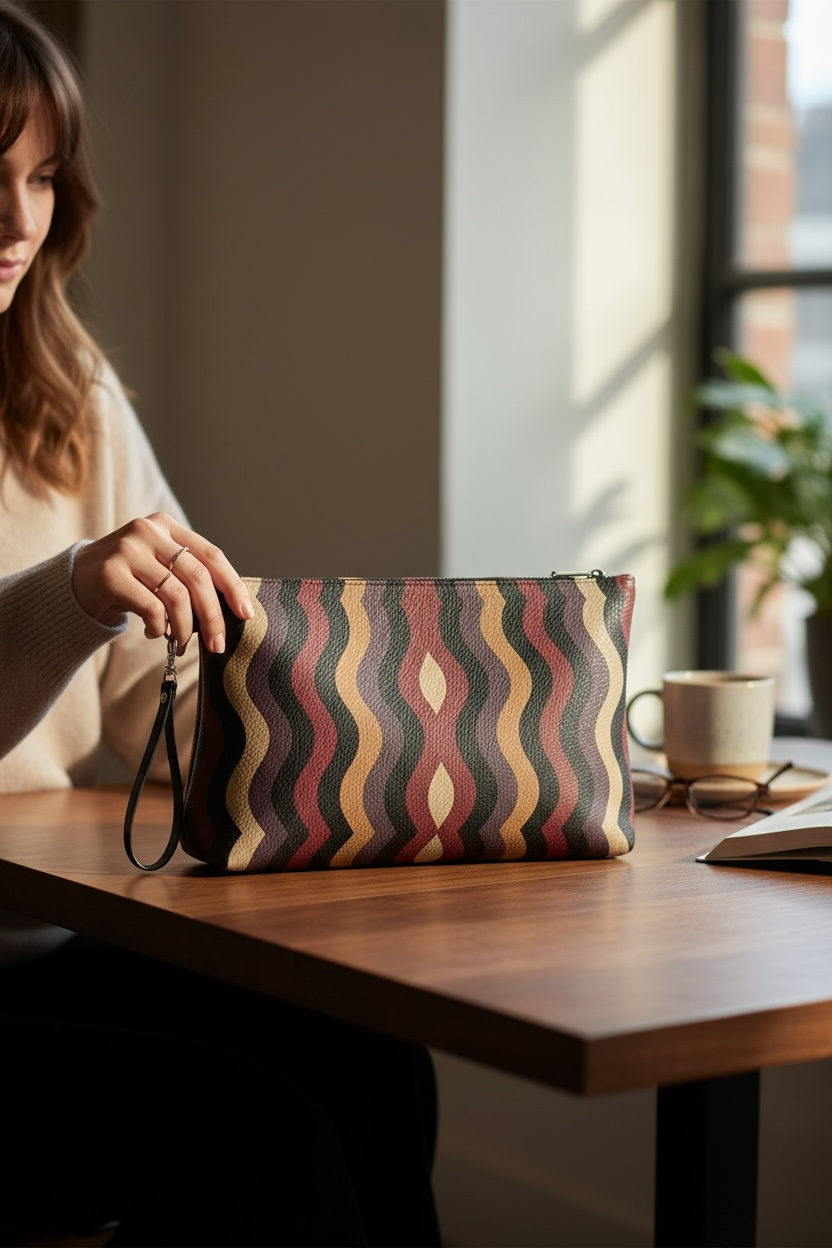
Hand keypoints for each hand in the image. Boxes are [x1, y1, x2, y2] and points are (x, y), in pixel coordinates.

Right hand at [72, 513, 253, 653]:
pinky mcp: (111, 574)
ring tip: (181, 641)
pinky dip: (160, 628)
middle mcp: (148, 532)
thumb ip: (188, 575)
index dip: (232, 585)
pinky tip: (155, 633)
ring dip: (186, 628)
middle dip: (213, 617)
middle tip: (218, 644)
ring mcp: (128, 550)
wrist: (75, 581)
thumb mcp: (158, 565)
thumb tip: (230, 609)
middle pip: (198, 578)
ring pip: (177, 596)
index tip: (246, 613)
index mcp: (167, 526)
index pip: (211, 555)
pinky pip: (152, 608)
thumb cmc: (128, 578)